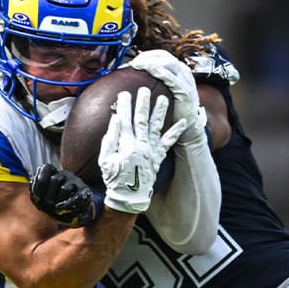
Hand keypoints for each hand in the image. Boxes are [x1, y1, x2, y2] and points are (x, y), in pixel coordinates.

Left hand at [30, 163, 97, 226]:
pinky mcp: (84, 192)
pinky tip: (59, 208)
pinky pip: (76, 198)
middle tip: (48, 203)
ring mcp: (75, 182)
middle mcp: (65, 175)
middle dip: (49, 194)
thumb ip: (35, 192)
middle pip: (55, 179)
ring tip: (56, 207)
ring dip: (58, 200)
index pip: (47, 168)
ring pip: (65, 189)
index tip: (37, 194)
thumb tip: (36, 193)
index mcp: (54, 173)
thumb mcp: (41, 197)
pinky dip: (66, 205)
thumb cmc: (53, 203)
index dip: (40, 180)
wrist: (72, 212)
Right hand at [98, 87, 187, 213]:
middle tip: (145, 90)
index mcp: (127, 145)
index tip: (124, 94)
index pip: (125, 120)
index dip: (124, 106)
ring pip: (156, 127)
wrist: (129, 197)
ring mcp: (151, 151)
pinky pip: (168, 143)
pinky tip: (183, 122)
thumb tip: (115, 120)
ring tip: (164, 98)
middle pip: (142, 120)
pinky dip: (176, 132)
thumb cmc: (114, 179)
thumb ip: (110, 139)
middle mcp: (141, 145)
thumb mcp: (105, 160)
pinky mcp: (158, 157)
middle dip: (143, 103)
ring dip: (160, 112)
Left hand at [127, 50, 206, 146]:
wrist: (185, 124)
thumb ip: (154, 81)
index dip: (146, 55)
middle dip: (147, 57)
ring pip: (168, 63)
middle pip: (164, 56)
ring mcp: (185, 80)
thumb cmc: (172, 108)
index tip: (132, 61)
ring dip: (151, 62)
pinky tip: (149, 70)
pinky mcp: (184, 90)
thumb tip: (132, 77)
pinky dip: (160, 72)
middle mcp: (182, 71)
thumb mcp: (163, 90)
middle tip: (132, 63)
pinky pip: (171, 78)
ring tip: (137, 65)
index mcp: (177, 69)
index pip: (161, 55)